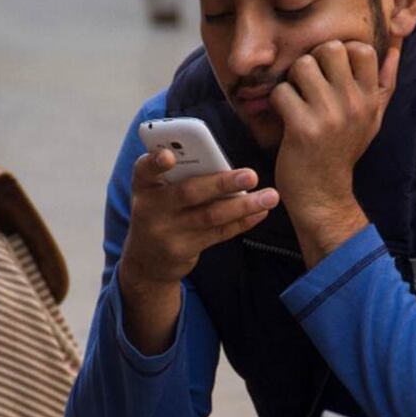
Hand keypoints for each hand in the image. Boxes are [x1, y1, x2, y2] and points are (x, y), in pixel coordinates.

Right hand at [118, 149, 278, 353]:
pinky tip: (261, 211)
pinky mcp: (182, 251)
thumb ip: (182, 176)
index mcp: (144, 186)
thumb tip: (225, 164)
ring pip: (210, 216)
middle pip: (189, 193)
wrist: (147, 260)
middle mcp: (150, 209)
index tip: (169, 155)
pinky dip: (242, 222)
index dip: (155, 162)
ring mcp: (166, 232)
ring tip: (271, 196)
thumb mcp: (159, 192)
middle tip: (252, 174)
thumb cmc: (162, 211)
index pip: (144, 169)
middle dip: (222, 183)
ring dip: (243, 205)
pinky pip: (218, 234)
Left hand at [270, 39, 401, 266]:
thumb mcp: (372, 118)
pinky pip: (282, 92)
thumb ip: (384, 82)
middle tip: (309, 82)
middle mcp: (354, 105)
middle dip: (313, 60)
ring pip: (302, 66)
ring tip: (297, 99)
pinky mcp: (303, 129)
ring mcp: (330, 117)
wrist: (323, 194)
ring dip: (292, 80)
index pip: (362, 49)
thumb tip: (394, 45)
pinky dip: (278, 102)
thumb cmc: (343, 151)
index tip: (332, 72)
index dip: (342, 51)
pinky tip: (286, 116)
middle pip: (330, 49)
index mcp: (371, 100)